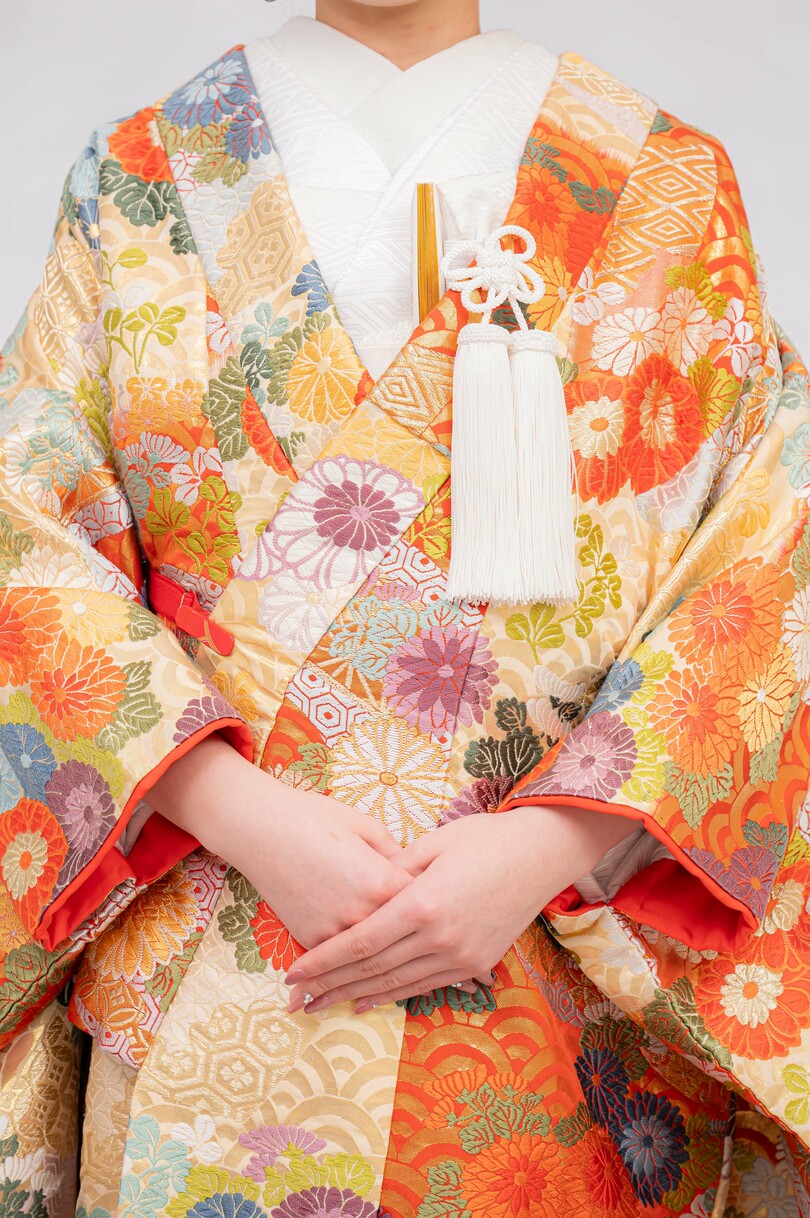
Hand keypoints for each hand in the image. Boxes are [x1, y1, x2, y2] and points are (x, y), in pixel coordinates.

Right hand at [149, 734, 411, 949]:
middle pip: (401, 935)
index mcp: (383, 883)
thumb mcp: (366, 826)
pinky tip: (363, 969)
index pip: (424, 904)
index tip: (442, 905)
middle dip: (416, 937)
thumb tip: (418, 878)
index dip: (434, 903)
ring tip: (407, 967)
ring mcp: (333, 932)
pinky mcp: (310, 940)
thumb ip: (398, 855)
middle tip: (433, 940)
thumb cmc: (316, 818)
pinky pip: (340, 955)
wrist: (261, 828)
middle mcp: (362, 915)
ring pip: (371, 953)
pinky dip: (351, 958)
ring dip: (387, 958)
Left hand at [285, 803, 637, 1012]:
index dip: (322, 962)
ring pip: (395, 984)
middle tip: (295, 1000)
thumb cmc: (483, 838)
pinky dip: (391, 995)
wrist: (541, 855)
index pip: (359, 943)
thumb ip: (392, 870)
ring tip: (321, 1004)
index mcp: (422, 904)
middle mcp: (439, 938)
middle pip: (371, 970)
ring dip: (354, 996)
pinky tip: (366, 1000)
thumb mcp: (431, 843)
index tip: (292, 974)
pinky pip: (424, 986)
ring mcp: (459, 956)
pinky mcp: (475, 964)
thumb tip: (359, 892)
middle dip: (328, 986)